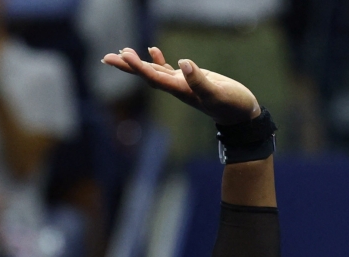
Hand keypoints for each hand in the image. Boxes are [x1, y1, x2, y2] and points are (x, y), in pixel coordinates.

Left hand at [103, 47, 259, 125]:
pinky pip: (168, 69)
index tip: (123, 56)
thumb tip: (183, 64)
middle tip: (106, 57)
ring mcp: (181, 84)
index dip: (138, 67)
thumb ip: (200, 80)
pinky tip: (151, 50)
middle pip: (146, 76)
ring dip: (137, 63)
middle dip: (127, 66)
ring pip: (154, 71)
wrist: (242, 115)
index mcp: (180, 90)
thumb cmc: (232, 105)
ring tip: (121, 52)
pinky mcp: (189, 80)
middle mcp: (176, 88)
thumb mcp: (218, 92)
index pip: (153, 78)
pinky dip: (158, 59)